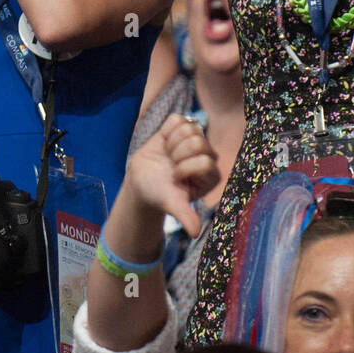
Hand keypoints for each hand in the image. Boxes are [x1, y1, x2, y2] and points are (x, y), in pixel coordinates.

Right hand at [125, 113, 220, 237]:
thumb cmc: (159, 194)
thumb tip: (195, 232)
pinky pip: (178, 119)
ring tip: (168, 155)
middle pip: (198, 142)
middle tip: (170, 166)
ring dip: (172, 143)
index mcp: (211, 175)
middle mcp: (208, 156)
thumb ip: (185, 215)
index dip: (184, 168)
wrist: (142, 181)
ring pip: (189, 128)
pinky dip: (166, 130)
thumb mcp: (172, 204)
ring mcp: (196, 140)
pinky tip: (165, 143)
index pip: (205, 161)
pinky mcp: (183, 127)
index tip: (175, 178)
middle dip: (177, 155)